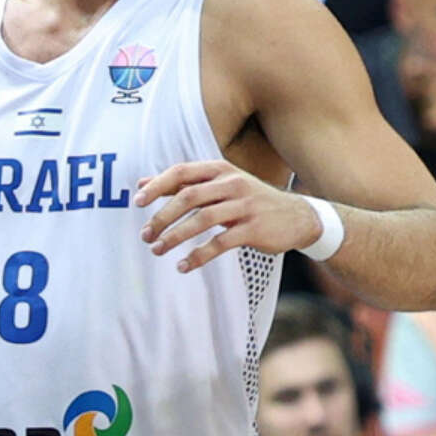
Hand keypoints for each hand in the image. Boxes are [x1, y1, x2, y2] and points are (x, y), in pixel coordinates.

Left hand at [136, 161, 320, 272]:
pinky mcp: (253, 229)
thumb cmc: (250, 200)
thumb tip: (142, 185)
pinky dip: (197, 256)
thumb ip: (183, 185)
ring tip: (158, 250)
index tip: (137, 202)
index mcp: (220, 170)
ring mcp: (244, 206)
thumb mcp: (221, 185)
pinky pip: (219, 243)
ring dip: (175, 237)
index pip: (181, 172)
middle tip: (146, 235)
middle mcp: (232, 183)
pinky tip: (183, 266)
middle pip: (188, 197)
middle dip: (162, 217)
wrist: (298, 217)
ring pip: (201, 220)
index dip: (157, 186)